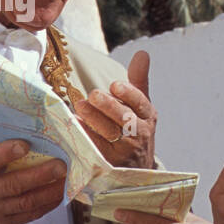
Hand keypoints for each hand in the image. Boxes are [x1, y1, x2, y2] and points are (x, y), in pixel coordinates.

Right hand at [0, 139, 66, 223]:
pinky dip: (47, 205)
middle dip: (40, 174)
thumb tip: (9, 133)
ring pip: (27, 202)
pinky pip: (30, 215)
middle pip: (14, 185)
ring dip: (50, 190)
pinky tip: (59, 195)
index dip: (6, 153)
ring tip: (67, 180)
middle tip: (61, 165)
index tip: (25, 144)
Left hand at [74, 50, 154, 168]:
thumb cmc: (135, 130)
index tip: (115, 85)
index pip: (141, 103)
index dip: (128, 94)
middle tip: (93, 95)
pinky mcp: (111, 163)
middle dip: (108, 106)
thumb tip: (142, 53)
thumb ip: (139, 80)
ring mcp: (126, 151)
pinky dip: (85, 135)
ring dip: (94, 119)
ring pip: (110, 133)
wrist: (136, 170)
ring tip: (80, 106)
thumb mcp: (141, 107)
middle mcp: (140, 134)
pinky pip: (97, 148)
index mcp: (148, 116)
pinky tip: (75, 124)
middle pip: (125, 118)